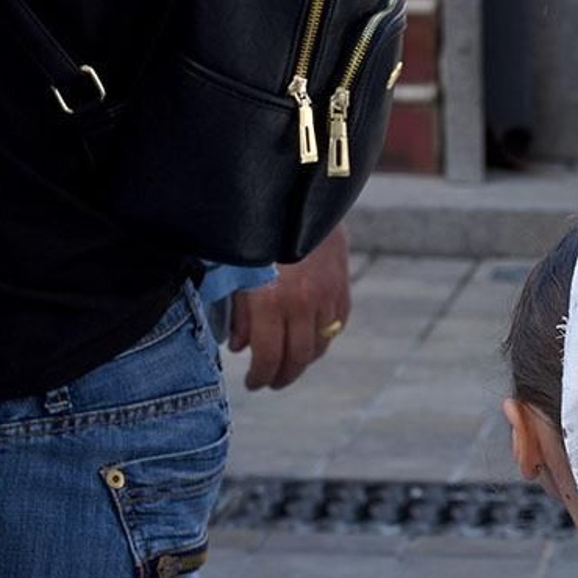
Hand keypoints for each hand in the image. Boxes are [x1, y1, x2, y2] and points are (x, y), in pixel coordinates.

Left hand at [229, 225, 351, 390]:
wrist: (299, 194)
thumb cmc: (259, 231)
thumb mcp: (236, 269)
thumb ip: (239, 312)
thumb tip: (239, 346)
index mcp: (271, 299)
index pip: (268, 356)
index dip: (259, 376)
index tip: (252, 383)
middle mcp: (303, 303)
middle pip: (296, 359)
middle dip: (282, 377)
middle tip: (270, 382)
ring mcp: (327, 297)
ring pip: (318, 346)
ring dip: (302, 361)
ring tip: (287, 364)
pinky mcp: (342, 289)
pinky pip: (334, 327)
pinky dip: (321, 339)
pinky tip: (307, 338)